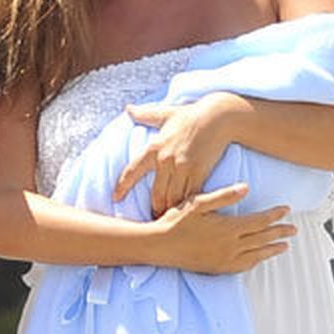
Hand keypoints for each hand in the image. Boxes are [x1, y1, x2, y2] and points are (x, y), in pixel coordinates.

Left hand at [114, 92, 242, 216]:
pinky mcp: (199, 173)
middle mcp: (165, 160)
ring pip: (172, 198)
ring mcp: (182, 168)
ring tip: (168, 225)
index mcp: (154, 148)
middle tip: (151, 222)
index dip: (122, 186)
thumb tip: (128, 108)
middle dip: (153, 209)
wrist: (218, 116)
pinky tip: (188, 216)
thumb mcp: (166, 113)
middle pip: (156, 194)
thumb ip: (146, 114)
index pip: (132, 171)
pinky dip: (187, 207)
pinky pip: (190, 196)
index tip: (115, 198)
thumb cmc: (191, 115)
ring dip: (169, 212)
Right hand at [153, 182, 296, 273]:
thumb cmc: (175, 221)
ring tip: (284, 245)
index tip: (286, 209)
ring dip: (272, 249)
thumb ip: (224, 196)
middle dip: (280, 232)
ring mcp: (225, 260)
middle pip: (263, 238)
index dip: (274, 215)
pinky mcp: (218, 268)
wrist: (158, 246)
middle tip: (293, 229)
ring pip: (256, 255)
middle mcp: (230, 246)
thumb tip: (246, 188)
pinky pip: (244, 266)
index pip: (259, 221)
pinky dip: (256, 261)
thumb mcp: (198, 202)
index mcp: (228, 228)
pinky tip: (259, 258)